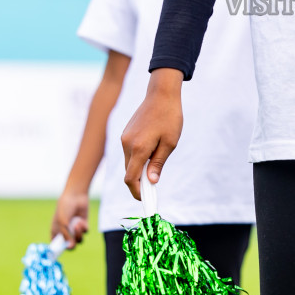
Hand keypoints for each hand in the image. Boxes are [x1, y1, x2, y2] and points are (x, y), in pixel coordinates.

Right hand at [51, 190, 89, 246]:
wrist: (75, 196)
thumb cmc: (65, 208)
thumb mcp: (63, 223)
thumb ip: (66, 236)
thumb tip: (71, 247)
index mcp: (56, 231)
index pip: (56, 245)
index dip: (58, 250)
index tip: (60, 252)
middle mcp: (66, 231)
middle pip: (70, 245)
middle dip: (72, 244)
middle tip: (72, 243)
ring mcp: (75, 228)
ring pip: (79, 240)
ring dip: (79, 235)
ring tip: (77, 226)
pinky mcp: (83, 224)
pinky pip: (85, 232)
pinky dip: (83, 228)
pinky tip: (80, 221)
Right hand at [120, 69, 183, 201]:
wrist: (161, 93)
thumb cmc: (170, 117)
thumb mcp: (170, 143)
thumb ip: (158, 163)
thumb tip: (151, 182)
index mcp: (138, 148)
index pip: (131, 178)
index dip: (137, 192)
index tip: (145, 200)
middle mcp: (127, 144)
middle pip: (129, 172)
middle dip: (139, 182)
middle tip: (153, 188)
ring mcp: (124, 138)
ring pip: (128, 162)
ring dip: (138, 168)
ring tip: (155, 164)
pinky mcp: (125, 133)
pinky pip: (129, 152)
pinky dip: (137, 158)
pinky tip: (151, 151)